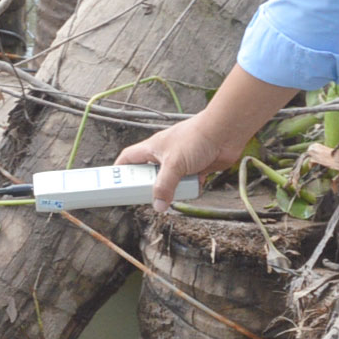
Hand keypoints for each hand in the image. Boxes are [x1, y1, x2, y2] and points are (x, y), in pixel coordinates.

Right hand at [118, 114, 238, 204]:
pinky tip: (193, 187)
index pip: (128, 158)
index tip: (113, 183)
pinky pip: (188, 183)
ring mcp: (181, 161)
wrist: (225, 132)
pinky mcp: (196, 168)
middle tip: (146, 198)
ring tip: (175, 193)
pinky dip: (190, 187)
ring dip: (173, 188)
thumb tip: (158, 205)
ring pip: (170, 182)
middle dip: (149, 187)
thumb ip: (164, 186)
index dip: (119, 170)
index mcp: (152, 149)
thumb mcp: (174, 164)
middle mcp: (164, 155)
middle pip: (148, 175)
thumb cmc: (196, 138)